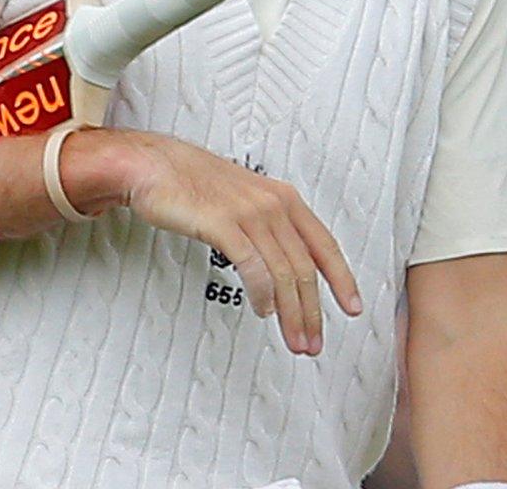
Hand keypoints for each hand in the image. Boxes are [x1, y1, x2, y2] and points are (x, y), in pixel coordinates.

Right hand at [112, 131, 362, 355]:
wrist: (155, 164)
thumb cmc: (193, 183)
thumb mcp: (245, 199)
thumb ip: (268, 226)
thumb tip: (282, 263)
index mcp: (284, 198)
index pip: (325, 244)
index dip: (342, 279)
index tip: (351, 307)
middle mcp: (273, 205)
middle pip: (305, 267)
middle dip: (313, 311)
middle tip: (314, 342)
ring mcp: (250, 213)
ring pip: (284, 272)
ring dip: (292, 313)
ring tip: (294, 339)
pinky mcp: (223, 224)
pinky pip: (253, 266)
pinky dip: (263, 294)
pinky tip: (264, 311)